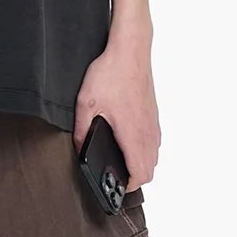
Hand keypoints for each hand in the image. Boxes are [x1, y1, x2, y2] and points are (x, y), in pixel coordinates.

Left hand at [73, 22, 159, 189]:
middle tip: (116, 176)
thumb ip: (83, 131)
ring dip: (141, 163)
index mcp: (132, 133)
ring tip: (121, 162)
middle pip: (150, 169)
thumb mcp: (86, 104)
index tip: (115, 186)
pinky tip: (128, 140)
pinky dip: (145, 149)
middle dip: (135, 178)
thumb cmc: (111, 74)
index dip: (128, 186)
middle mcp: (147, 131)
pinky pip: (154, 141)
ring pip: (154, 155)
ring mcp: (153, 122)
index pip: (140, 173)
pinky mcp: (153, 113)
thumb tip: (81, 149)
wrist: (130, 50)